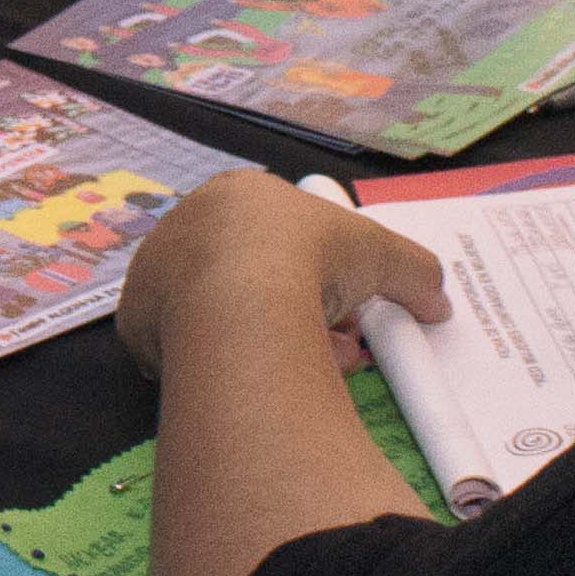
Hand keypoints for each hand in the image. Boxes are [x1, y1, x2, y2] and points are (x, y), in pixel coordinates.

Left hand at [114, 172, 447, 376]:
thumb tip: (438, 303)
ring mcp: (157, 275)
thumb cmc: (311, 257)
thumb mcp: (382, 254)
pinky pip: (190, 351)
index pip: (283, 238)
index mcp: (236, 195)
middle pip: (255, 281)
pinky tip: (262, 380)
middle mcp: (187, 227)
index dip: (324, 276)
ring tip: (317, 368)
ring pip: (226, 318)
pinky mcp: (135, 324)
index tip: (349, 310)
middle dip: (304, 315)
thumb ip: (415, 273)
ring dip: (276, 343)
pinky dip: (229, 367)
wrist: (240, 303)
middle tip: (338, 345)